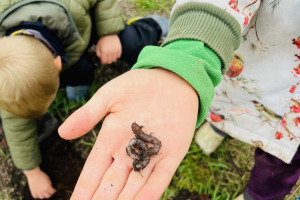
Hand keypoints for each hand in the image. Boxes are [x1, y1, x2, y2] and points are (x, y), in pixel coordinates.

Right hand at [23, 166, 55, 198]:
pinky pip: (35, 196)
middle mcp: (42, 191)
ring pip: (42, 197)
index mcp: (47, 187)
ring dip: (44, 196)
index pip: (52, 192)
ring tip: (44, 193)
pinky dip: (37, 196)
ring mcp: (37, 192)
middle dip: (50, 194)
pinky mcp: (33, 191)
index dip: (54, 191)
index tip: (54, 190)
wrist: (34, 174)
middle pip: (48, 196)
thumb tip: (49, 187)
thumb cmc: (41, 175)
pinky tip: (39, 194)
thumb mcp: (48, 179)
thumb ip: (49, 184)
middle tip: (50, 192)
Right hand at [58, 68, 198, 199]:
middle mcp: (128, 154)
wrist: (171, 79)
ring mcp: (150, 155)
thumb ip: (88, 115)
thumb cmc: (138, 86)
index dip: (83, 190)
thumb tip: (61, 133)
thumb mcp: (109, 96)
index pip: (92, 172)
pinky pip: (160, 178)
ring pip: (133, 187)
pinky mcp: (171, 154)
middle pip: (110, 185)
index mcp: (111, 141)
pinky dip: (150, 193)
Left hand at [96, 34, 121, 63]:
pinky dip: (116, 56)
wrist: (109, 33)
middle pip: (109, 62)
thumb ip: (98, 54)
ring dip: (112, 58)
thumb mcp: (98, 46)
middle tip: (107, 57)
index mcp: (104, 51)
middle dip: (107, 60)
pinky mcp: (119, 49)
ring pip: (114, 60)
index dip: (103, 62)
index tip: (103, 60)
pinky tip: (114, 53)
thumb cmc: (103, 40)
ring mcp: (115, 51)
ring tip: (110, 55)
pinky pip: (118, 56)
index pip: (104, 62)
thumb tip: (101, 59)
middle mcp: (110, 52)